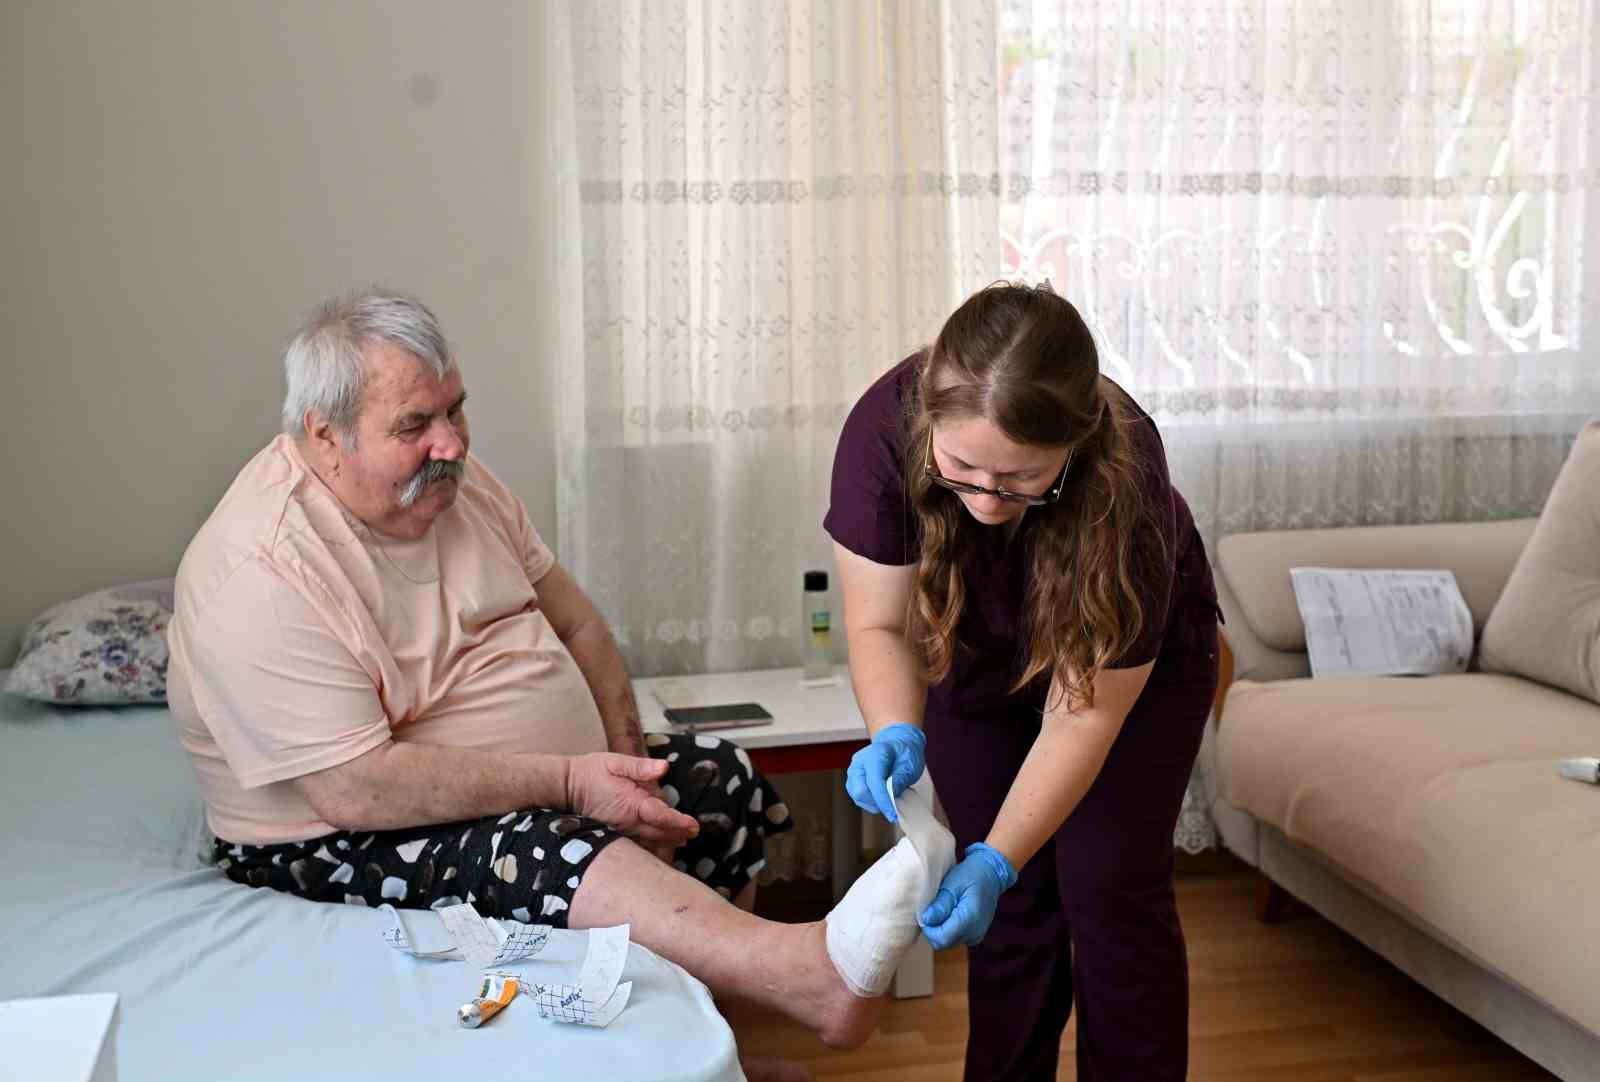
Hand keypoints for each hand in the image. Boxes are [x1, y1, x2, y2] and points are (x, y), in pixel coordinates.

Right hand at [567, 753, 698, 849]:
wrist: (566, 788)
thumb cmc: (591, 772)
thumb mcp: (615, 762)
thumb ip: (640, 767)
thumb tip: (663, 768)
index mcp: (632, 802)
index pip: (661, 815)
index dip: (679, 822)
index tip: (694, 826)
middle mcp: (628, 821)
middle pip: (659, 833)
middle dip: (678, 834)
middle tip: (694, 833)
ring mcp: (621, 831)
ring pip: (649, 843)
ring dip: (667, 844)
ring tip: (682, 842)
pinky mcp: (615, 835)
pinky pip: (637, 846)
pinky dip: (650, 848)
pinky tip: (659, 848)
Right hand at [845, 723, 925, 822]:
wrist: (897, 745)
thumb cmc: (904, 754)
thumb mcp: (910, 765)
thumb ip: (900, 780)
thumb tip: (891, 797)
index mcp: (875, 753)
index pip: (874, 781)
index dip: (883, 800)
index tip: (893, 814)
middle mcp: (859, 761)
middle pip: (860, 791)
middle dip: (877, 803)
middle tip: (893, 805)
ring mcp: (853, 771)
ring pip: (857, 797)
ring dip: (874, 804)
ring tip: (889, 798)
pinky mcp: (853, 780)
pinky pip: (858, 798)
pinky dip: (871, 802)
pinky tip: (882, 797)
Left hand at [918, 842, 1017, 949]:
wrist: (991, 875)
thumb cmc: (970, 876)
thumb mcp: (952, 885)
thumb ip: (940, 904)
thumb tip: (926, 920)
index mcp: (970, 919)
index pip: (941, 939)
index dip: (928, 929)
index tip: (926, 912)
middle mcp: (974, 933)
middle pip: (943, 943)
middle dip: (932, 929)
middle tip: (933, 908)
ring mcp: (976, 936)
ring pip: (947, 942)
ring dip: (940, 929)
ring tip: (943, 908)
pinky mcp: (975, 936)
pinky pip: (954, 938)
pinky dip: (948, 929)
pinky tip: (950, 913)